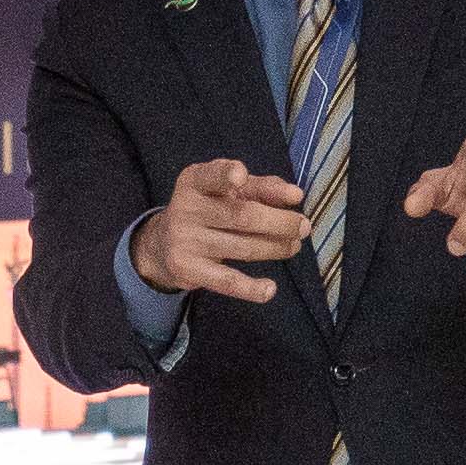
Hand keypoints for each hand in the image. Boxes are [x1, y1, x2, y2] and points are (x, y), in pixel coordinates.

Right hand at [130, 156, 309, 304]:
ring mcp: (185, 241)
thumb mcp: (228, 190)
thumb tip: (295, 195)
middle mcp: (186, 208)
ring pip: (242, 247)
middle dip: (279, 222)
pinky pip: (226, 281)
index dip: (225, 175)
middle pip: (242, 215)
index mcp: (195, 181)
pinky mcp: (188, 269)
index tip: (241, 175)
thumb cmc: (208, 210)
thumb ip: (262, 187)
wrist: (162, 245)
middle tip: (303, 226)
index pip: (211, 175)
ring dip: (275, 248)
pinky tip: (269, 289)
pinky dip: (250, 288)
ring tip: (293, 246)